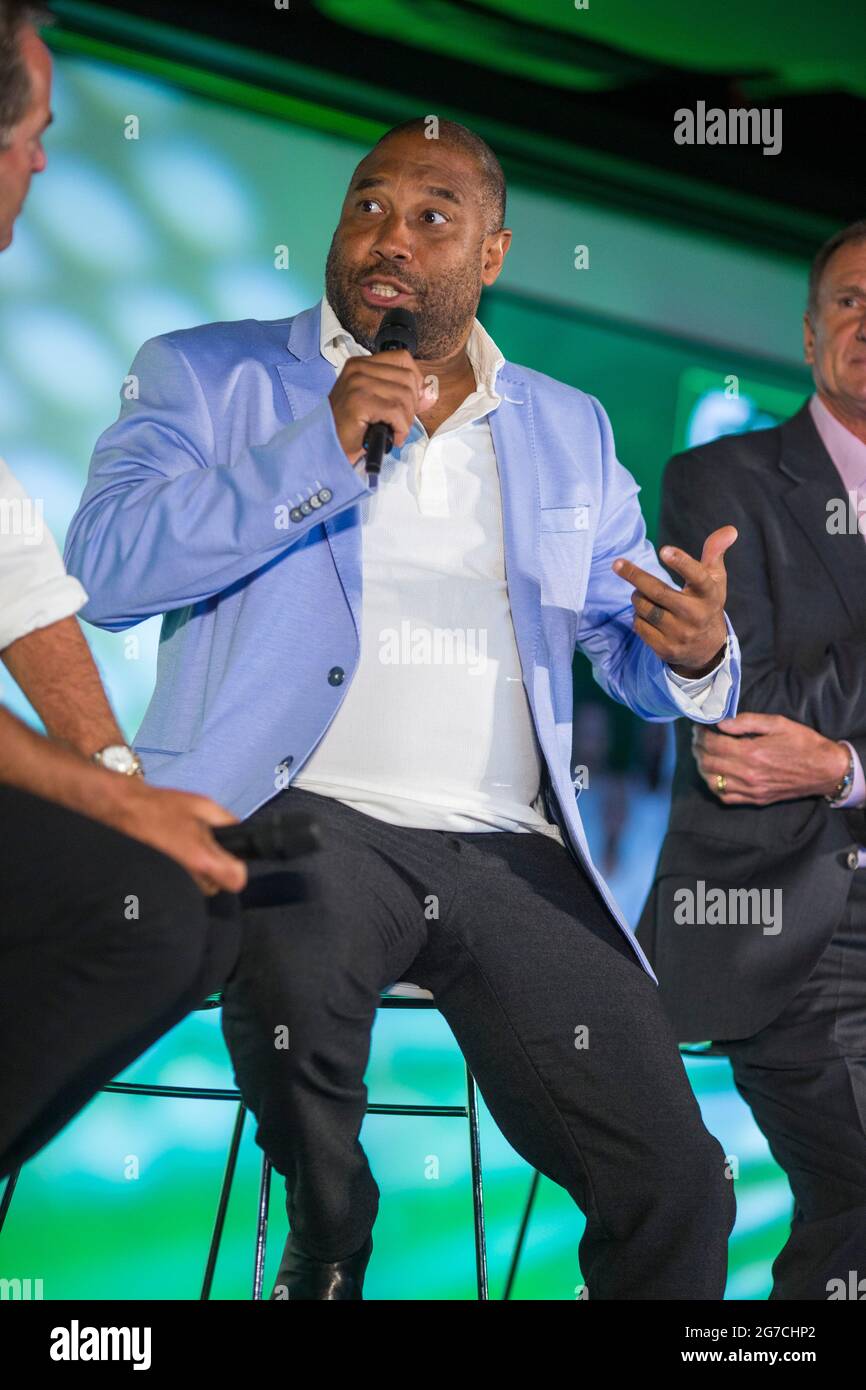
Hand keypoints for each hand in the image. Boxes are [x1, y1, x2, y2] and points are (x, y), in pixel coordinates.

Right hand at [108, 779, 247, 894]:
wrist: (122, 810)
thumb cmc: (162, 806)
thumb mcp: (204, 805)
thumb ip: (228, 822)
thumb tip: (242, 835)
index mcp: (202, 859)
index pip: (236, 881)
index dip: (236, 866)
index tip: (228, 854)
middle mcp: (188, 879)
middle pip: (218, 887)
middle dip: (216, 869)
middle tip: (202, 846)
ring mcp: (172, 886)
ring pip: (199, 889)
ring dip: (199, 873)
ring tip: (184, 849)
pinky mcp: (157, 887)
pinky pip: (182, 887)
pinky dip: (183, 876)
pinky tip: (173, 857)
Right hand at [328, 350, 434, 465]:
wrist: (327, 445)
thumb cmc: (352, 427)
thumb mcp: (379, 403)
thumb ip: (403, 394)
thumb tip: (430, 394)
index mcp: (361, 364)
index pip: (403, 358)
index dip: (415, 381)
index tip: (409, 402)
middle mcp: (358, 369)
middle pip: (408, 378)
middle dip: (411, 406)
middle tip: (399, 423)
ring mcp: (357, 383)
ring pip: (404, 397)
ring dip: (406, 421)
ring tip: (394, 431)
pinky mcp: (359, 401)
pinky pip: (396, 412)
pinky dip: (401, 429)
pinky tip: (392, 437)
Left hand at [612, 526, 736, 676]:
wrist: (706, 648)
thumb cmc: (707, 603)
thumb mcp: (715, 579)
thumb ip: (715, 552)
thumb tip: (730, 529)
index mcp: (709, 594)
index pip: (698, 577)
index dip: (681, 563)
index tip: (664, 550)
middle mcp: (696, 615)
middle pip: (659, 592)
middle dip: (635, 576)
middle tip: (617, 564)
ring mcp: (680, 634)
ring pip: (645, 608)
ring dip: (637, 597)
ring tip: (642, 594)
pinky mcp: (666, 649)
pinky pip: (639, 626)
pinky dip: (637, 616)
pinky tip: (645, 614)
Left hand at [692, 712, 850, 804]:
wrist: (825, 770)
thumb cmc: (803, 743)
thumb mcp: (777, 723)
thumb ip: (746, 721)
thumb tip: (721, 722)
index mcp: (752, 753)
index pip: (713, 744)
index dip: (701, 734)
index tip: (699, 727)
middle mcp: (748, 774)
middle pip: (708, 762)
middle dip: (697, 748)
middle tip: (698, 738)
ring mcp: (751, 790)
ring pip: (712, 781)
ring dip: (702, 766)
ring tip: (702, 754)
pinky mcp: (755, 800)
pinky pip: (725, 796)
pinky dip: (714, 785)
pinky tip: (714, 773)